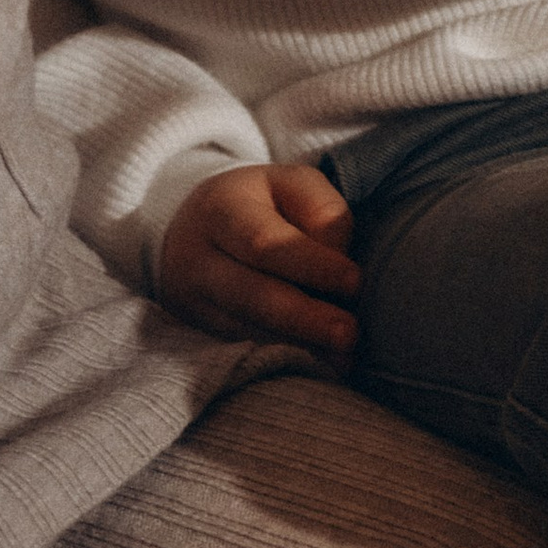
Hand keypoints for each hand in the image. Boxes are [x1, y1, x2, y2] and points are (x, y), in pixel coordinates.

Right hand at [157, 162, 361, 356]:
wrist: (197, 227)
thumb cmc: (263, 203)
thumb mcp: (293, 185)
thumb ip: (323, 214)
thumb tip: (339, 266)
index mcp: (222, 206)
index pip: (265, 242)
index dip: (312, 266)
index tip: (355, 282)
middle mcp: (197, 254)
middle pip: (250, 294)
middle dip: (304, 318)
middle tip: (349, 333)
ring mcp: (192, 296)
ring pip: (245, 329)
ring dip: (298, 345)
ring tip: (342, 357)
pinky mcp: (198, 327)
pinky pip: (241, 346)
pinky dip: (282, 356)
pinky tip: (318, 362)